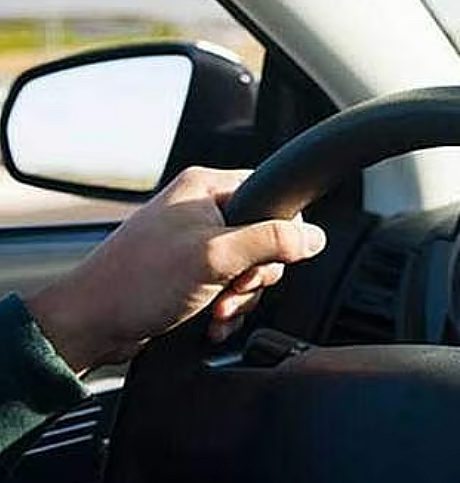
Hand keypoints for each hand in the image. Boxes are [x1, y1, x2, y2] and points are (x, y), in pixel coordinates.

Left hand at [25, 167, 326, 373]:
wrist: (90, 325)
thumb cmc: (138, 283)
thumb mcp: (217, 256)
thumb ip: (272, 241)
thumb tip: (315, 236)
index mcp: (207, 187)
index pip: (273, 195)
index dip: (282, 231)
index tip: (267, 258)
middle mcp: (202, 211)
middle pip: (267, 239)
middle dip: (255, 276)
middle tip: (233, 288)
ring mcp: (196, 244)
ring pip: (250, 270)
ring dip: (240, 299)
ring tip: (215, 310)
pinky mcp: (190, 275)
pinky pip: (230, 289)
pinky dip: (225, 310)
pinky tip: (210, 321)